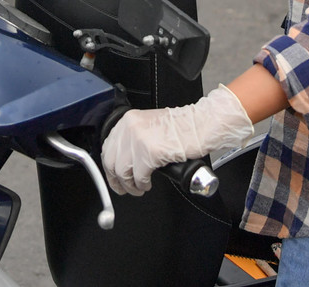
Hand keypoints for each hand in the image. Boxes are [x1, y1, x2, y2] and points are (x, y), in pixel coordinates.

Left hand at [102, 85, 254, 195]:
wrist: (201, 125)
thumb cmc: (182, 128)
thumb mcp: (149, 127)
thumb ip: (133, 139)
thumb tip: (122, 160)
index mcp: (128, 120)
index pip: (107, 147)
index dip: (109, 167)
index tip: (114, 177)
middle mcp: (130, 127)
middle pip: (111, 161)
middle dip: (116, 180)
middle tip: (124, 189)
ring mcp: (139, 139)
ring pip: (123, 172)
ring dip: (130, 185)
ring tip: (138, 189)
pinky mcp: (150, 152)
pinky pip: (139, 176)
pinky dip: (141, 185)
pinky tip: (147, 185)